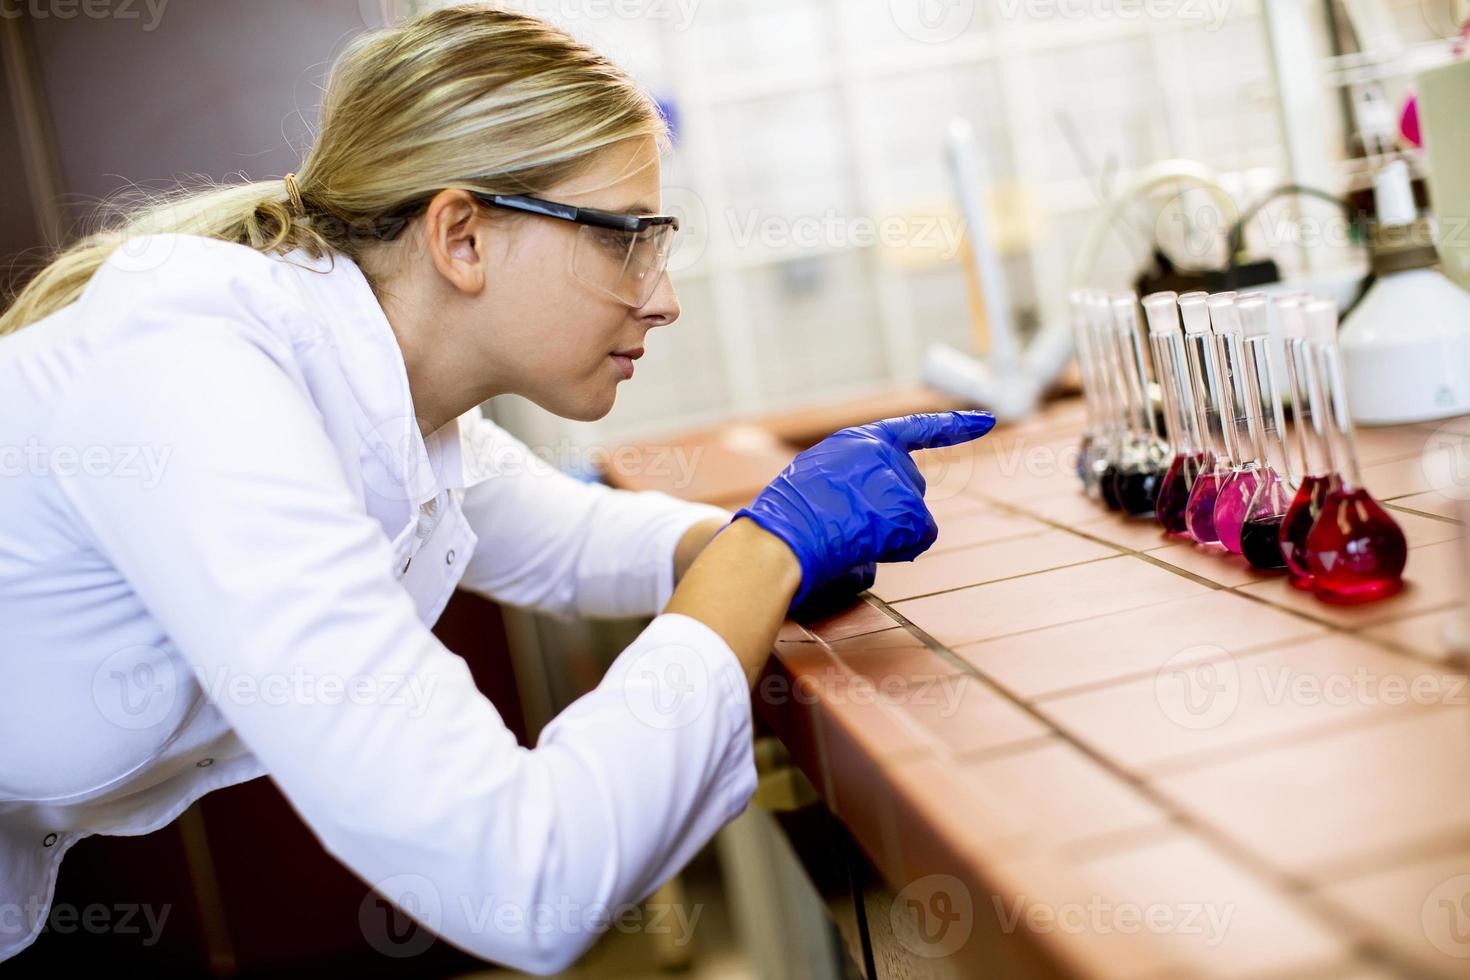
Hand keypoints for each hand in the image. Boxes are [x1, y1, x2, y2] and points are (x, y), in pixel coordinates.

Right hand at [732, 411, 996, 611]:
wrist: (780, 538)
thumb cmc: (786, 526)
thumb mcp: (814, 490)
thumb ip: (851, 495)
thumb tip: (874, 543)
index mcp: (854, 443)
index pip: (913, 429)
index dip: (954, 426)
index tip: (987, 421)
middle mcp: (878, 450)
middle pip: (912, 488)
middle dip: (892, 516)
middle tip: (851, 531)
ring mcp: (894, 475)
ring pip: (914, 516)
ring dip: (891, 535)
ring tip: (848, 537)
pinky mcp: (906, 503)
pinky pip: (920, 537)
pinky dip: (900, 550)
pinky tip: (865, 545)